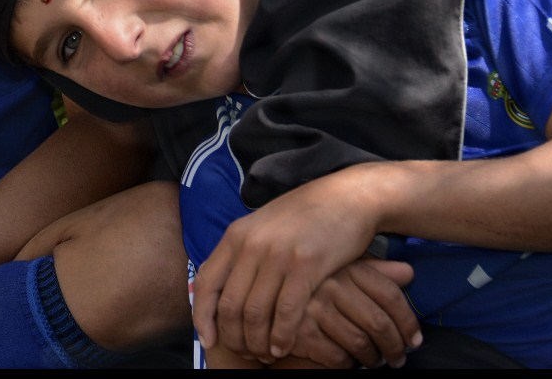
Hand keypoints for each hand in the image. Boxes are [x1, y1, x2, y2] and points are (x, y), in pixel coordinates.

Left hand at [193, 170, 379, 362]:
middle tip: (245, 353)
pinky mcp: (306, 265)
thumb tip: (211, 285)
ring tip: (265, 354)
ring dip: (257, 342)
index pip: (206, 283)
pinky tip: (283, 347)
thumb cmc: (305, 216)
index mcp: (236, 234)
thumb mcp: (263, 225)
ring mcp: (278, 254)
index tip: (209, 341)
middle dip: (234, 338)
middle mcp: (252, 244)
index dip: (203, 318)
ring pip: (255, 313)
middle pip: (229, 305)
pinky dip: (282, 336)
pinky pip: (286, 312)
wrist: (348, 197)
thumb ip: (239, 252)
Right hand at [283, 258, 418, 368]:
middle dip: (395, 346)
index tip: (415, 339)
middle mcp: (329, 284)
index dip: (408, 321)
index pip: (389, 294)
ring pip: (360, 342)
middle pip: (378, 321)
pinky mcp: (301, 332)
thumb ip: (375, 272)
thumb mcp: (344, 272)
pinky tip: (350, 363)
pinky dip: (348, 365)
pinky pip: (338, 357)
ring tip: (375, 362)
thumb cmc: (315, 291)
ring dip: (373, 359)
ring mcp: (313, 308)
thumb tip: (409, 272)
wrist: (271, 305)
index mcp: (344, 267)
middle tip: (399, 359)